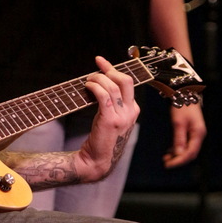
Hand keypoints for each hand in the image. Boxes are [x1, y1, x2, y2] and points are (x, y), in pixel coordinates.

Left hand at [76, 56, 139, 181]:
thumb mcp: (111, 118)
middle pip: (125, 80)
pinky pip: (104, 95)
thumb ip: (111, 102)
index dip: (113, 69)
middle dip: (109, 70)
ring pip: (113, 86)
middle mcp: (131, 112)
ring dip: (98, 79)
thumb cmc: (101, 138)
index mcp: (133, 110)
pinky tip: (87, 87)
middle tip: (95, 70)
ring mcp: (122, 116)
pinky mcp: (110, 120)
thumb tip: (99, 81)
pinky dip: (95, 87)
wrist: (97, 161)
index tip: (100, 61)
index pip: (128, 82)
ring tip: (88, 81)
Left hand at [162, 102, 206, 167]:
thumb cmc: (182, 107)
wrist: (185, 94)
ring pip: (188, 149)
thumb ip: (179, 139)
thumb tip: (178, 154)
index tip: (169, 165)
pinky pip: (186, 144)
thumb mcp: (178, 123)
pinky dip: (178, 149)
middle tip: (166, 163)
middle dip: (179, 159)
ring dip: (178, 155)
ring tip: (166, 158)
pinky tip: (170, 151)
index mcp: (198, 134)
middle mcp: (198, 135)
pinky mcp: (191, 131)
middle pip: (190, 153)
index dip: (179, 161)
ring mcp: (195, 133)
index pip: (190, 153)